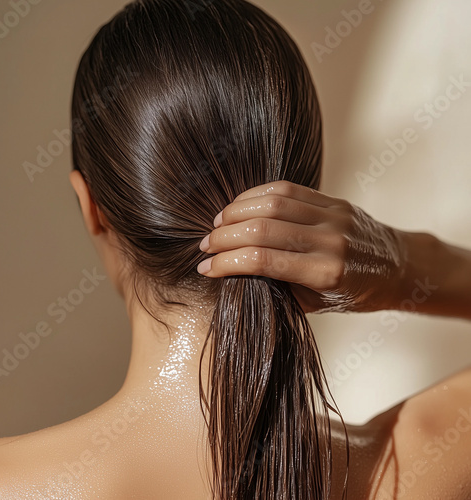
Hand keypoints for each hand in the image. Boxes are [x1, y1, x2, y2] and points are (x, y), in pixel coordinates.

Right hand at [197, 180, 405, 312]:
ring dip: (236, 211)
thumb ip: (279, 287)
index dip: (227, 263)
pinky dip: (256, 194)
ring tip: (217, 223)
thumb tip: (237, 272)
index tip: (206, 268)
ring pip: (272, 202)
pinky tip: (240, 205)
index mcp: (325, 273)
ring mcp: (332, 215)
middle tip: (205, 245)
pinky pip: (287, 188)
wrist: (396, 267)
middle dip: (224, 236)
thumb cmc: (354, 293)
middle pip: (262, 228)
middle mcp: (329, 240)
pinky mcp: (332, 200)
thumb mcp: (317, 304)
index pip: (262, 261)